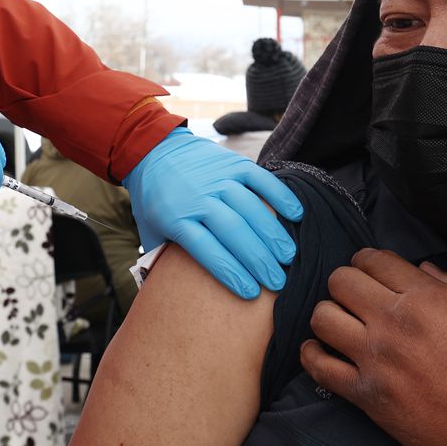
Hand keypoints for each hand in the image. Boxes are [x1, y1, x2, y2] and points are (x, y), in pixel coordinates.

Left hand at [121, 127, 303, 298]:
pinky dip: (281, 196)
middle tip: (277, 283)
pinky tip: (296, 216)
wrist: (154, 151)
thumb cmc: (155, 199)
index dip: (231, 273)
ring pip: (250, 208)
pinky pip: (261, 179)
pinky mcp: (233, 162)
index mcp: (175, 218)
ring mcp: (217, 178)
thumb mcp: (150, 230)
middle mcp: (198, 197)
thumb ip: (163, 258)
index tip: (251, 293)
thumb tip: (177, 295)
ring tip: (288, 257)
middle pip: (233, 231)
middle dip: (258, 260)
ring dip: (272, 234)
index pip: (207, 250)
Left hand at [300, 248, 446, 445]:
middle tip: (353, 296)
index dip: (367, 260)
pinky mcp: (367, 395)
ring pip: (322, 317)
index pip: (373, 259)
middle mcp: (395, 323)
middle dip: (344, 283)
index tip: (367, 270)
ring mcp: (378, 359)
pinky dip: (312, 354)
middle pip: (340, 281)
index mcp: (426, 298)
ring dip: (328, 315)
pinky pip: (319, 366)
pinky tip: (321, 350)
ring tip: (340, 323)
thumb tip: (420, 267)